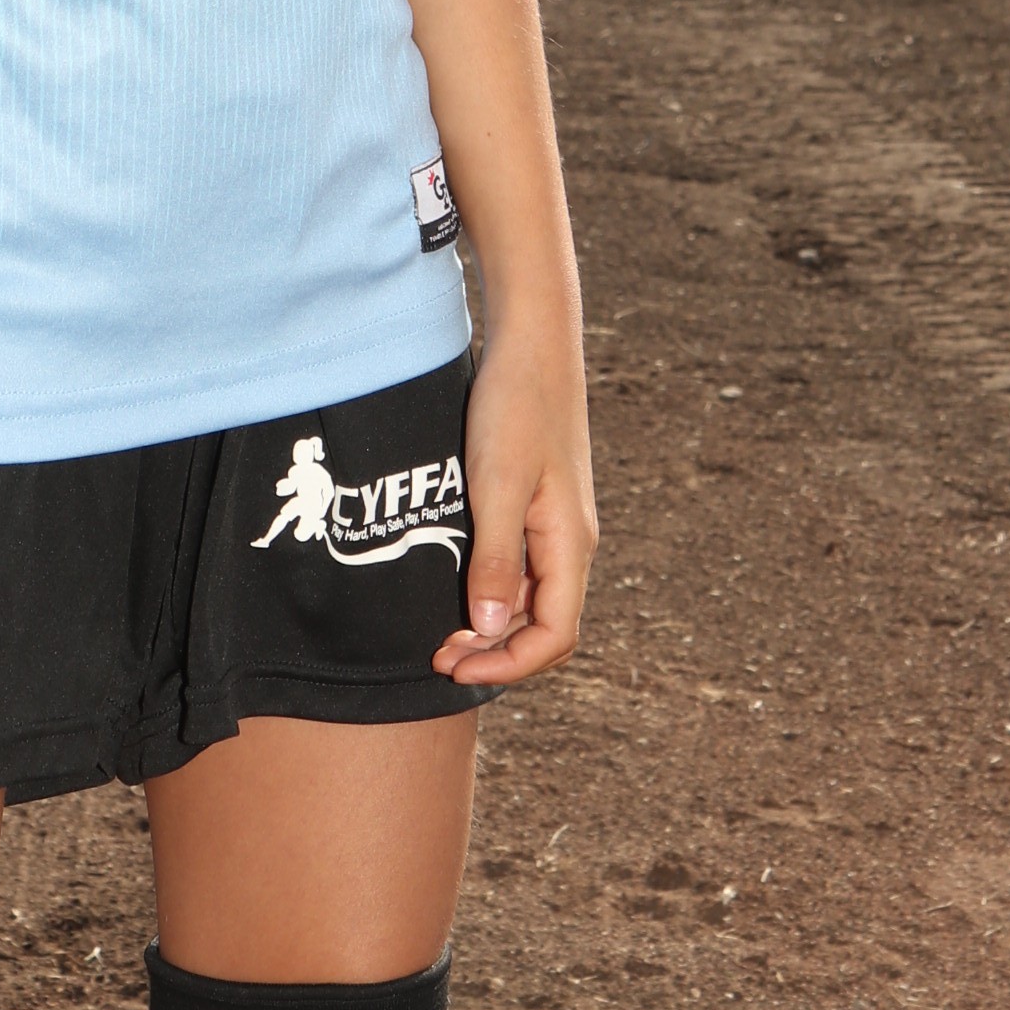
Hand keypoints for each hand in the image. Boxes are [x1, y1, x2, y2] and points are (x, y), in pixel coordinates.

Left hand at [432, 325, 596, 689]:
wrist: (532, 342)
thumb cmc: (515, 406)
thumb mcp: (498, 485)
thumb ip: (496, 558)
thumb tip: (489, 628)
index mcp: (570, 544)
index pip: (555, 636)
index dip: (509, 664)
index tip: (456, 667)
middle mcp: (570, 541)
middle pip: (545, 625)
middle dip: (496, 651)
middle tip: (439, 656)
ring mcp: (556, 522)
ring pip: (533, 598)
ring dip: (493, 624)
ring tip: (443, 631)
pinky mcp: (538, 502)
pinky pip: (522, 566)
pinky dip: (493, 590)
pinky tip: (457, 584)